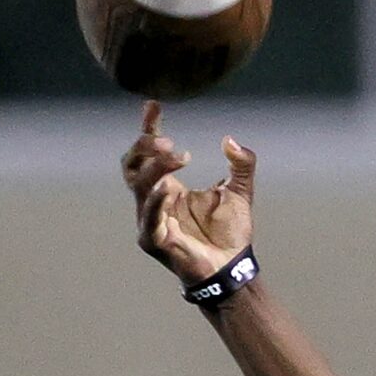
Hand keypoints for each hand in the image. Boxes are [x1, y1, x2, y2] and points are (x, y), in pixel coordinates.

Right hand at [121, 99, 254, 283]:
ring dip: (155, 167)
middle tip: (170, 142)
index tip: (153, 105)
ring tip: (179, 156)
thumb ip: (242, 165)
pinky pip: (148, 217)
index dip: (148, 127)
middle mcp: (154, 200)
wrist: (234, 269)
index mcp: (168, 187)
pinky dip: (155, 202)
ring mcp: (151, 220)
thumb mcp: (240, 192)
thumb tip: (231, 140)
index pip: (148, 151)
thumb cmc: (231, 235)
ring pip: (138, 184)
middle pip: (132, 163)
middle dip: (146, 147)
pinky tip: (167, 190)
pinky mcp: (154, 241)